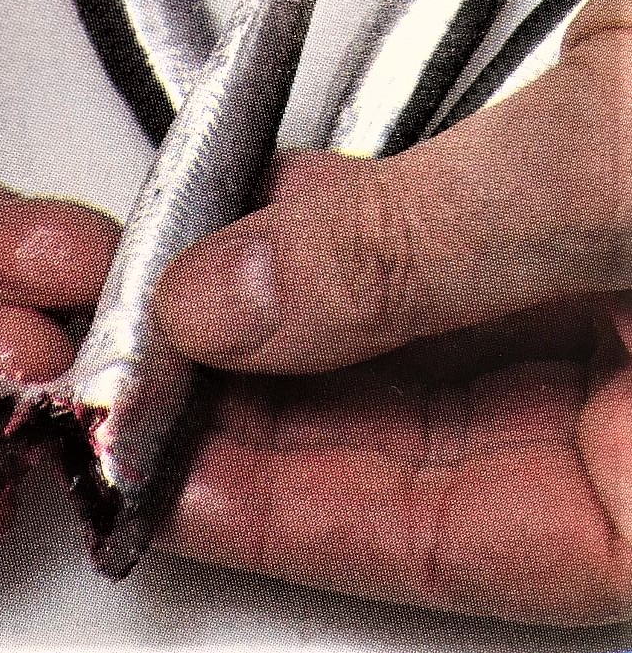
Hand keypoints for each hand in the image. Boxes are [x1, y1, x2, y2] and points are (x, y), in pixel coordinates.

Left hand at [153, 0, 631, 624]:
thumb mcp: (623, 171)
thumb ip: (414, 254)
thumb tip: (233, 309)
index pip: (439, 542)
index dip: (269, 508)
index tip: (150, 459)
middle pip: (408, 447)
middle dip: (251, 399)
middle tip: (131, 365)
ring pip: (416, 347)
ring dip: (283, 311)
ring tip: (167, 289)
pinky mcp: (603, 206)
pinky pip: (448, 250)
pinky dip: (349, 234)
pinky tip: (268, 222)